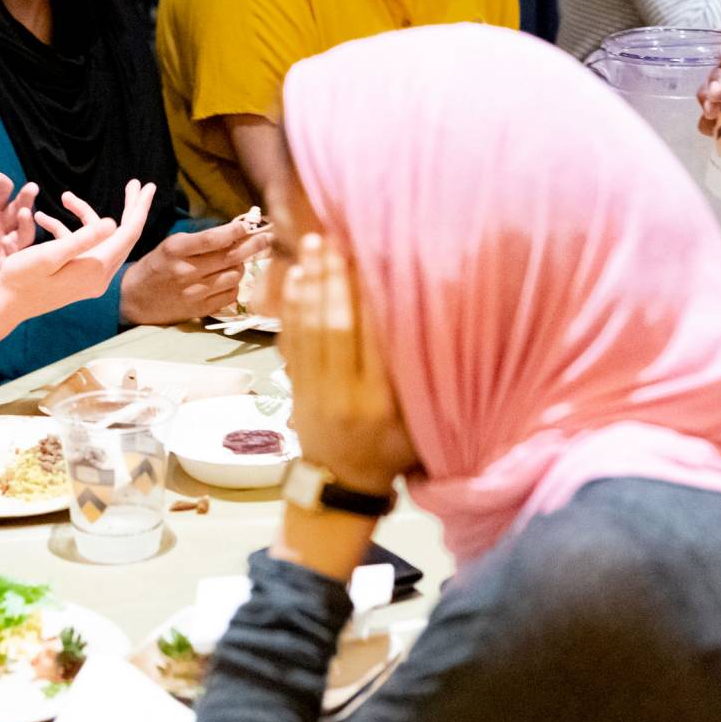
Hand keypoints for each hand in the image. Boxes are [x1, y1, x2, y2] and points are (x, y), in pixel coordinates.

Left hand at [0, 153, 37, 310]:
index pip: (1, 191)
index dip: (1, 182)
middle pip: (18, 208)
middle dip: (26, 198)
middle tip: (30, 188)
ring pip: (24, 230)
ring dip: (27, 220)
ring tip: (23, 211)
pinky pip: (16, 255)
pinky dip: (19, 245)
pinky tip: (10, 238)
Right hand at [0, 180, 156, 326]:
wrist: (3, 306)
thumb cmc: (21, 278)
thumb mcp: (50, 254)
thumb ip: (83, 238)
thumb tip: (114, 223)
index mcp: (96, 269)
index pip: (128, 233)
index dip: (139, 207)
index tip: (147, 185)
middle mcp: (99, 276)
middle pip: (123, 235)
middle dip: (128, 208)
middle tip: (135, 183)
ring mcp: (89, 277)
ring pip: (99, 238)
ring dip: (84, 216)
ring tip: (65, 196)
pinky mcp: (77, 276)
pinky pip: (82, 248)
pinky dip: (68, 231)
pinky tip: (43, 218)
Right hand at [118, 216, 270, 326]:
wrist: (135, 299)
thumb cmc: (157, 266)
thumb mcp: (171, 245)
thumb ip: (200, 240)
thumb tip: (235, 231)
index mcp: (176, 250)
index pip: (213, 239)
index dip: (235, 231)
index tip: (248, 225)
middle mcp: (186, 271)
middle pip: (230, 257)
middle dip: (253, 245)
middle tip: (266, 238)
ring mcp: (194, 292)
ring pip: (234, 276)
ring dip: (243, 265)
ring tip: (242, 259)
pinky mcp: (199, 310)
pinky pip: (230, 295)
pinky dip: (236, 285)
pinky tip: (231, 278)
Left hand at [280, 234, 416, 495]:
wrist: (341, 485)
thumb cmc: (393, 450)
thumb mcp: (420, 424)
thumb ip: (419, 378)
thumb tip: (428, 321)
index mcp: (380, 402)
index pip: (374, 339)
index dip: (371, 296)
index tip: (373, 258)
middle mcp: (344, 393)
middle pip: (337, 326)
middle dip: (335, 278)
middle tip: (335, 237)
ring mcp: (314, 390)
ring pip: (310, 329)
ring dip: (311, 283)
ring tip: (313, 244)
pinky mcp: (294, 387)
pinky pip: (291, 340)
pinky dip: (293, 306)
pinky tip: (297, 277)